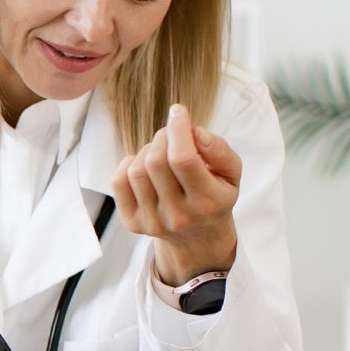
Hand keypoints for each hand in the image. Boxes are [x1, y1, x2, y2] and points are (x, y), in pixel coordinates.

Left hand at [111, 103, 241, 284]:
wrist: (198, 238)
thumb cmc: (215, 196)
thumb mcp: (231, 174)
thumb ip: (219, 150)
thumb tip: (194, 131)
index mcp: (207, 202)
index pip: (183, 159)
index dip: (177, 129)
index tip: (178, 111)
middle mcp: (179, 216)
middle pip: (156, 161)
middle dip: (163, 137)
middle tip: (172, 135)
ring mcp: (153, 222)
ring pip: (136, 170)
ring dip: (147, 151)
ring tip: (161, 154)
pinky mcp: (133, 224)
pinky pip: (118, 181)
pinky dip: (128, 165)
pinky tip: (144, 168)